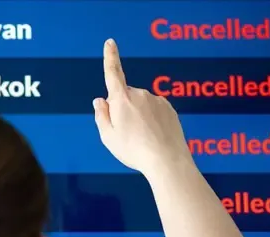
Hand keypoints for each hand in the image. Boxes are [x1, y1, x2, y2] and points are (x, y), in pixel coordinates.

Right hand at [93, 39, 192, 175]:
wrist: (166, 160)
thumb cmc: (133, 150)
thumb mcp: (108, 136)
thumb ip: (101, 116)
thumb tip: (100, 100)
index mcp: (122, 99)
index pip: (113, 73)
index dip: (110, 57)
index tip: (110, 43)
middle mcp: (140, 94)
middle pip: (124, 96)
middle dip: (121, 109)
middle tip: (124, 133)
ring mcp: (157, 100)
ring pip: (140, 104)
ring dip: (137, 116)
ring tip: (140, 138)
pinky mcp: (169, 109)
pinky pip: (154, 111)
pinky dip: (151, 120)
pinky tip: (152, 136)